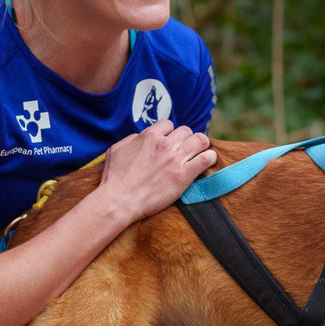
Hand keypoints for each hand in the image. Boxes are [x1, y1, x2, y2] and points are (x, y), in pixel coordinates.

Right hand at [99, 121, 216, 224]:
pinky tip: (208, 160)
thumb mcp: (117, 150)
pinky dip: (210, 157)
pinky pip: (205, 159)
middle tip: (186, 148)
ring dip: (202, 145)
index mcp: (149, 136)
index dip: (170, 132)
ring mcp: (175, 159)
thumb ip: (132, 139)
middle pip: (187, 131)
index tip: (171, 141)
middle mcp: (164, 144)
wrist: (119, 201)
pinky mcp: (183, 175)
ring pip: (200, 140)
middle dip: (187, 138)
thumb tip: (141, 137)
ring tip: (201, 151)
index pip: (169, 124)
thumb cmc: (114, 178)